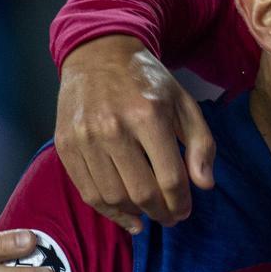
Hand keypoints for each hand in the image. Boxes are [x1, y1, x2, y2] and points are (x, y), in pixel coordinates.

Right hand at [54, 35, 215, 232]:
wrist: (99, 54)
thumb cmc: (148, 81)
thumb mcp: (184, 102)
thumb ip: (200, 143)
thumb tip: (204, 185)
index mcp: (148, 116)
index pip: (170, 178)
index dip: (181, 202)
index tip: (185, 210)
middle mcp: (113, 128)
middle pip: (141, 193)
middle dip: (161, 213)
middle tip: (171, 217)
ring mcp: (85, 138)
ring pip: (113, 198)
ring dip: (135, 215)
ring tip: (149, 215)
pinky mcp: (66, 145)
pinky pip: (87, 191)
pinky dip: (108, 211)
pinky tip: (126, 216)